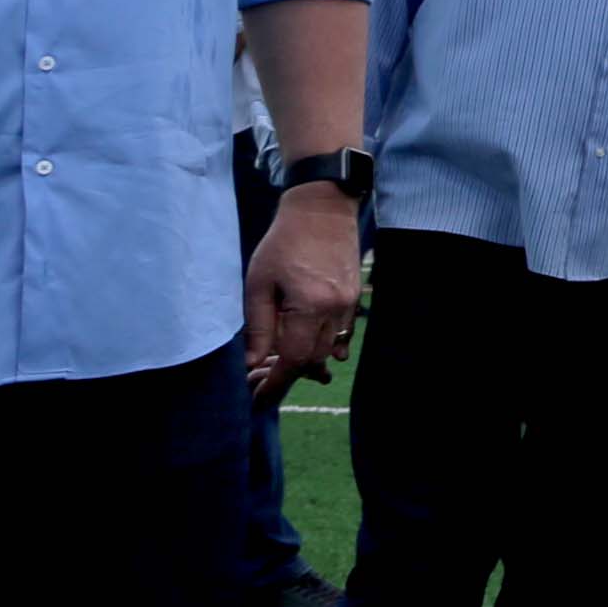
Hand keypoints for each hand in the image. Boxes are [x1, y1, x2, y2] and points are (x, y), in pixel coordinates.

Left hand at [243, 186, 362, 401]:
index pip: (294, 359)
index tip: (258, 398)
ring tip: (281, 359)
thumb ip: (258, 326)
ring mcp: (350, 303)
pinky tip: (310, 343)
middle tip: (262, 378)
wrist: (322, 209)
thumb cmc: (283, 243)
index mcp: (311, 305)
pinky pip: (342, 332)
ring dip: (306, 358)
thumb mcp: (259, 283)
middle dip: (288, 373)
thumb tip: (253, 363)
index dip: (276, 383)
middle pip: (313, 357)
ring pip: (329, 347)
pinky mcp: (355, 296)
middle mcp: (336, 309)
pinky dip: (326, 343)